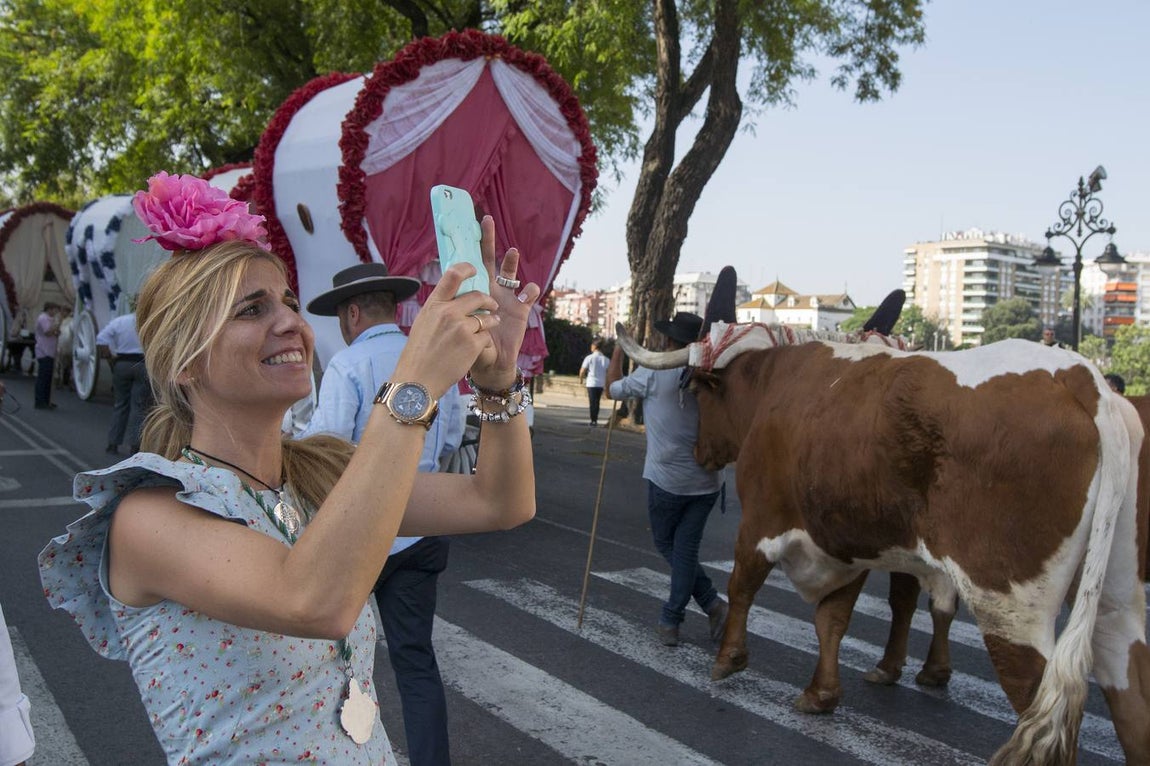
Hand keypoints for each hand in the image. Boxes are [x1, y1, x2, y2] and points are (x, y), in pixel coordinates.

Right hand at [397, 265, 499, 397]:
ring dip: (491, 321)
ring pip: (487, 317)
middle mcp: (448, 312)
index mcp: (434, 304)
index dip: (467, 268)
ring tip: (488, 326)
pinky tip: (477, 348)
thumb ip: (440, 307)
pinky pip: (487, 336)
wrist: (418, 379)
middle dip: (489, 301)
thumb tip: (454, 295)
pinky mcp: (473, 344)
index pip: (453, 274)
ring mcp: (462, 328)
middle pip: (478, 296)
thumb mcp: (424, 322)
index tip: (475, 269)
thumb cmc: (419, 352)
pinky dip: (485, 341)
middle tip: (492, 306)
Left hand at [470, 215, 539, 388]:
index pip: (468, 266)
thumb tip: (446, 311)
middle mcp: (490, 290)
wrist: (490, 364)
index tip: (460, 231)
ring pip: (510, 273)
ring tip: (511, 252)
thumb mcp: (459, 330)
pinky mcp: (521, 309)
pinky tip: (528, 291)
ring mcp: (507, 297)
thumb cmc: (470, 347)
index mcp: (473, 292)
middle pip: (489, 260)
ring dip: (511, 261)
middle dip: (487, 240)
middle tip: (485, 220)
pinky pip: (529, 294)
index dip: (465, 249)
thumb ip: (457, 319)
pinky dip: (530, 290)